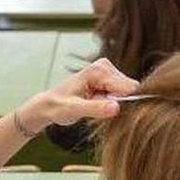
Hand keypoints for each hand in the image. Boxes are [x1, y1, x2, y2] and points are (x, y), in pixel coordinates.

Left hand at [17, 59, 138, 129]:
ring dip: (114, 104)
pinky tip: (96, 105)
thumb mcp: (74, 110)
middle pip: (130, 90)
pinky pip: (121, 95)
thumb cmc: (57, 107)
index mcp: (99, 70)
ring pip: (127, 93)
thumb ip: (95, 108)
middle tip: (96, 109)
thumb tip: (116, 107)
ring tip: (94, 106)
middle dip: (118, 103)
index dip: (124, 103)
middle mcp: (105, 66)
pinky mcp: (108, 79)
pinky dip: (111, 103)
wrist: (49, 104)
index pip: (129, 88)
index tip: (108, 112)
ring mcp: (108, 72)